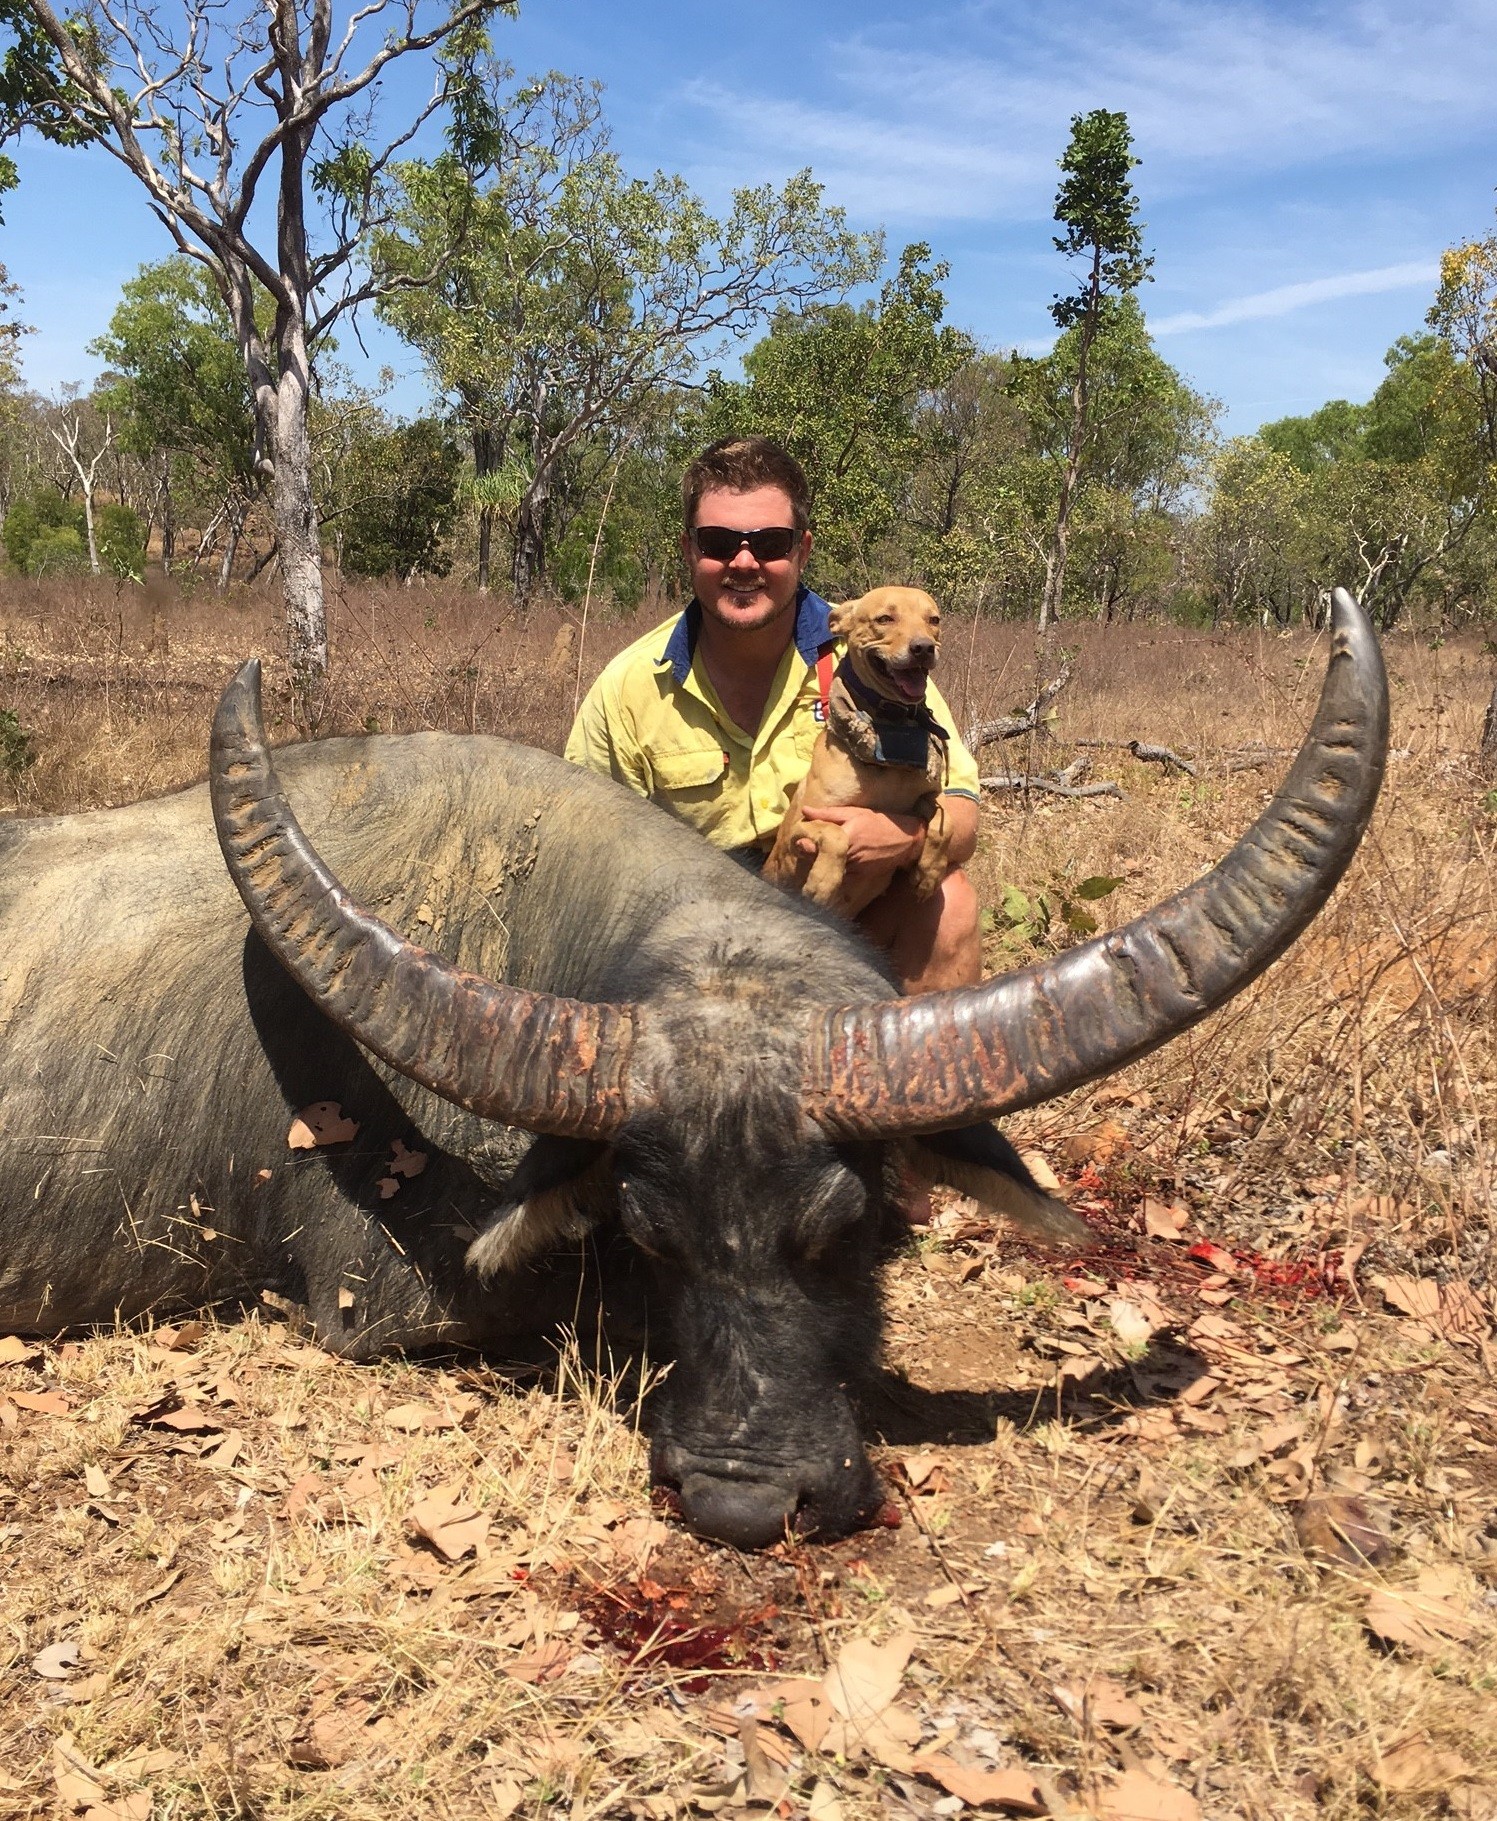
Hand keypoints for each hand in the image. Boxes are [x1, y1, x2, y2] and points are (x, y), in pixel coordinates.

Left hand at [795, 805, 924, 882]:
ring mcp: (855, 868)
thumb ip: (829, 813)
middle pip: (822, 859)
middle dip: (812, 854)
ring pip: (831, 869)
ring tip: (818, 855)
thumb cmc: (878, 822)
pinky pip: (841, 875)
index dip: (807, 846)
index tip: (799, 843)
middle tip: (804, 848)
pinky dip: (835, 870)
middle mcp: (849, 854)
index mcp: (846, 836)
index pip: (820, 844)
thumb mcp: (854, 813)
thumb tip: (805, 811)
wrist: (904, 841)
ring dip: (822, 863)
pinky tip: (833, 863)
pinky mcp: (859, 877)